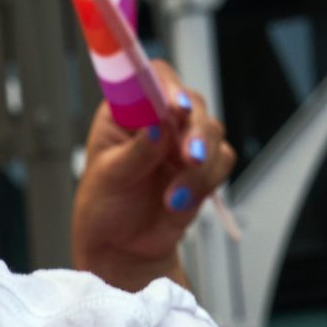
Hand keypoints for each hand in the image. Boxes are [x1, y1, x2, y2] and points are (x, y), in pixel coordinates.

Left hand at [71, 62, 235, 294]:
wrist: (123, 247)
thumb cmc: (104, 207)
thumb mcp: (110, 178)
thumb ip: (136, 152)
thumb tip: (156, 126)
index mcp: (127, 111)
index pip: (152, 79)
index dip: (168, 87)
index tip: (176, 108)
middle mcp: (159, 118)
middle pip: (192, 102)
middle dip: (195, 130)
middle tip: (190, 157)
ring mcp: (182, 141)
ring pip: (212, 131)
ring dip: (201, 164)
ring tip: (175, 197)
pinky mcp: (203, 165)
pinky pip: (222, 160)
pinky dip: (207, 181)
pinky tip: (179, 202)